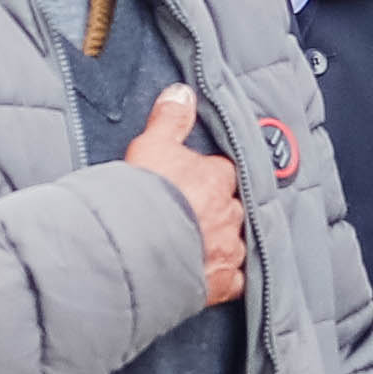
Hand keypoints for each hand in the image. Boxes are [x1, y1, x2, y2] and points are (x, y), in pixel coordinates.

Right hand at [120, 84, 246, 304]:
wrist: (138, 247)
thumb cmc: (145, 194)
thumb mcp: (152, 144)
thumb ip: (170, 118)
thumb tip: (182, 92)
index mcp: (219, 177)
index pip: (222, 172)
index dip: (207, 178)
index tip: (194, 183)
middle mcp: (231, 213)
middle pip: (230, 208)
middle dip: (214, 211)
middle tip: (191, 215)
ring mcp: (229, 249)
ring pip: (234, 242)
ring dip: (219, 243)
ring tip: (197, 246)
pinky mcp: (223, 282)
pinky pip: (233, 279)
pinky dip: (223, 277)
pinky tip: (209, 274)